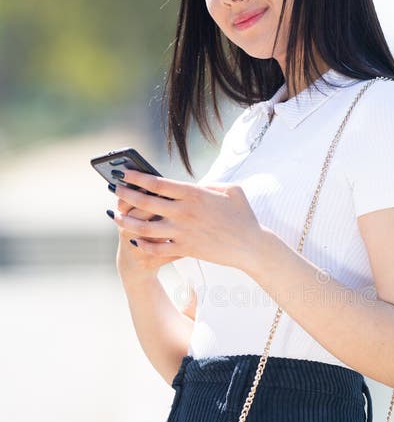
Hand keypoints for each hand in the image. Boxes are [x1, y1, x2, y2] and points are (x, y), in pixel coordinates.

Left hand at [107, 169, 264, 272]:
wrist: (252, 245)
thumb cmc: (243, 216)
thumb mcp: (231, 190)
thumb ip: (210, 185)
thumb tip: (195, 184)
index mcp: (194, 193)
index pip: (158, 183)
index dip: (137, 176)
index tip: (124, 172)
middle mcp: (185, 211)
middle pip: (146, 202)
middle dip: (126, 194)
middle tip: (113, 189)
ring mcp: (183, 231)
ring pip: (146, 227)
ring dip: (128, 221)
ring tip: (116, 216)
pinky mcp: (186, 249)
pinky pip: (158, 248)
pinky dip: (144, 244)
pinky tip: (135, 241)